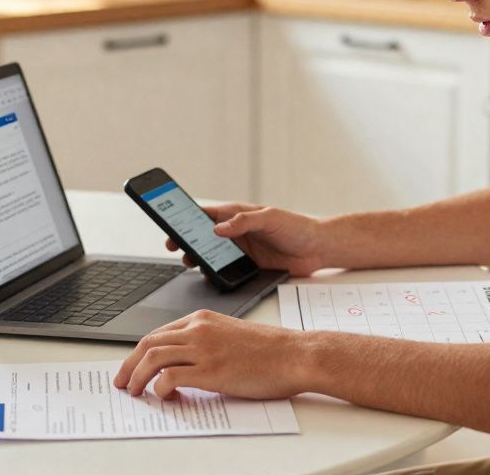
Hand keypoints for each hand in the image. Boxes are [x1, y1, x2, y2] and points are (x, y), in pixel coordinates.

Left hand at [112, 309, 309, 398]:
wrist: (295, 354)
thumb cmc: (272, 350)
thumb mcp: (232, 336)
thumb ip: (207, 343)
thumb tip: (186, 365)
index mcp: (203, 319)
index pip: (158, 333)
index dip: (140, 353)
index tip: (132, 368)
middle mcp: (198, 330)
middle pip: (148, 343)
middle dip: (129, 365)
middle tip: (122, 382)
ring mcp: (203, 349)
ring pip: (153, 358)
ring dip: (137, 378)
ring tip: (135, 393)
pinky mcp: (210, 371)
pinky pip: (170, 377)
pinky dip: (160, 389)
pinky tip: (166, 397)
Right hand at [165, 202, 324, 276]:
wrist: (317, 249)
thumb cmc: (297, 226)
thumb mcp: (271, 218)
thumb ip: (244, 221)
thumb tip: (218, 228)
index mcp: (238, 214)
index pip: (206, 213)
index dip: (186, 218)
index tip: (171, 224)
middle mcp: (235, 232)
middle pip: (202, 236)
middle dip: (186, 240)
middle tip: (173, 247)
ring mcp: (240, 250)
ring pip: (210, 254)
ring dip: (198, 258)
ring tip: (188, 262)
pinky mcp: (247, 266)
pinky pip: (224, 270)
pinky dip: (213, 273)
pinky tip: (207, 276)